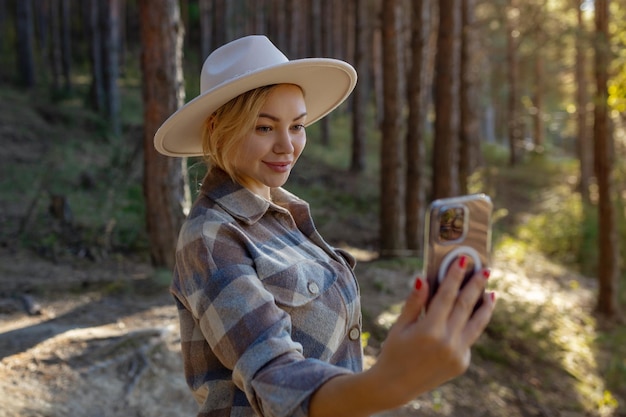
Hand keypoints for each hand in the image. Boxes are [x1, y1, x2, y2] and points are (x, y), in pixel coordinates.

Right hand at [369, 255, 494, 407]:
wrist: (396, 385)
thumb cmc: (394, 350)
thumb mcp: (400, 325)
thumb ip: (414, 302)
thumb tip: (422, 278)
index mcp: (429, 330)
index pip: (447, 296)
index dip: (455, 276)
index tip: (463, 259)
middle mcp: (447, 342)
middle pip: (466, 306)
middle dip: (476, 285)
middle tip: (485, 269)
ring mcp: (457, 354)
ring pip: (477, 323)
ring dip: (485, 305)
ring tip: (492, 292)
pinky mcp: (462, 363)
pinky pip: (469, 337)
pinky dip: (473, 323)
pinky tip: (474, 313)